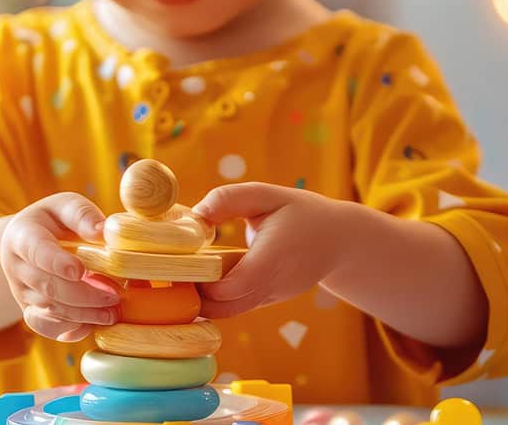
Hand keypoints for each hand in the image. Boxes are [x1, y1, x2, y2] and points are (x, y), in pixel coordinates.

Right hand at [0, 192, 119, 341]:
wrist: (29, 242)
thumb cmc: (54, 221)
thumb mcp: (64, 206)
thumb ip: (82, 215)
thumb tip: (104, 231)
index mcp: (22, 235)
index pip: (37, 251)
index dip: (57, 263)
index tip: (80, 270)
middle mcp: (17, 267)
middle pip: (47, 286)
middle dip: (84, 294)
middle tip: (115, 295)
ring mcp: (22, 293)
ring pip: (50, 311)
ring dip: (84, 314)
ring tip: (114, 312)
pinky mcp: (30, 312)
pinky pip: (47, 328)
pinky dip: (72, 330)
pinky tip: (95, 324)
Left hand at [193, 183, 347, 318]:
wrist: (340, 241)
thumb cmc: (301, 213)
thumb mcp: (267, 195)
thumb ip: (229, 200)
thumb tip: (193, 217)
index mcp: (277, 254)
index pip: (237, 283)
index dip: (206, 280)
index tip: (181, 262)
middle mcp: (274, 282)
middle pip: (226, 305)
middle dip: (194, 294)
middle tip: (167, 273)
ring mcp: (272, 297)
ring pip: (228, 312)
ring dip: (201, 300)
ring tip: (178, 276)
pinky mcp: (267, 301)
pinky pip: (235, 308)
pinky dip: (213, 301)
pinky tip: (195, 282)